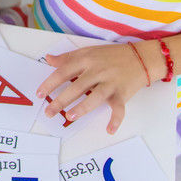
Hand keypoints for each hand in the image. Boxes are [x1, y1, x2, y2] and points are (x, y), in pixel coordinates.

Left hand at [35, 43, 149, 135]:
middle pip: (76, 86)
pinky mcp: (123, 93)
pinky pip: (119, 108)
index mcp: (86, 60)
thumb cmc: (111, 56)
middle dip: (61, 100)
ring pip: (96, 96)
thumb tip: (49, 59)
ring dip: (83, 107)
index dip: (50, 83)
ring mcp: (111, 82)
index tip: (40, 94)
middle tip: (49, 112)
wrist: (141, 57)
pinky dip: (115, 120)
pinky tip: (109, 129)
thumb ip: (68, 57)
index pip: (63, 72)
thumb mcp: (88, 51)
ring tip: (70, 116)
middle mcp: (98, 70)